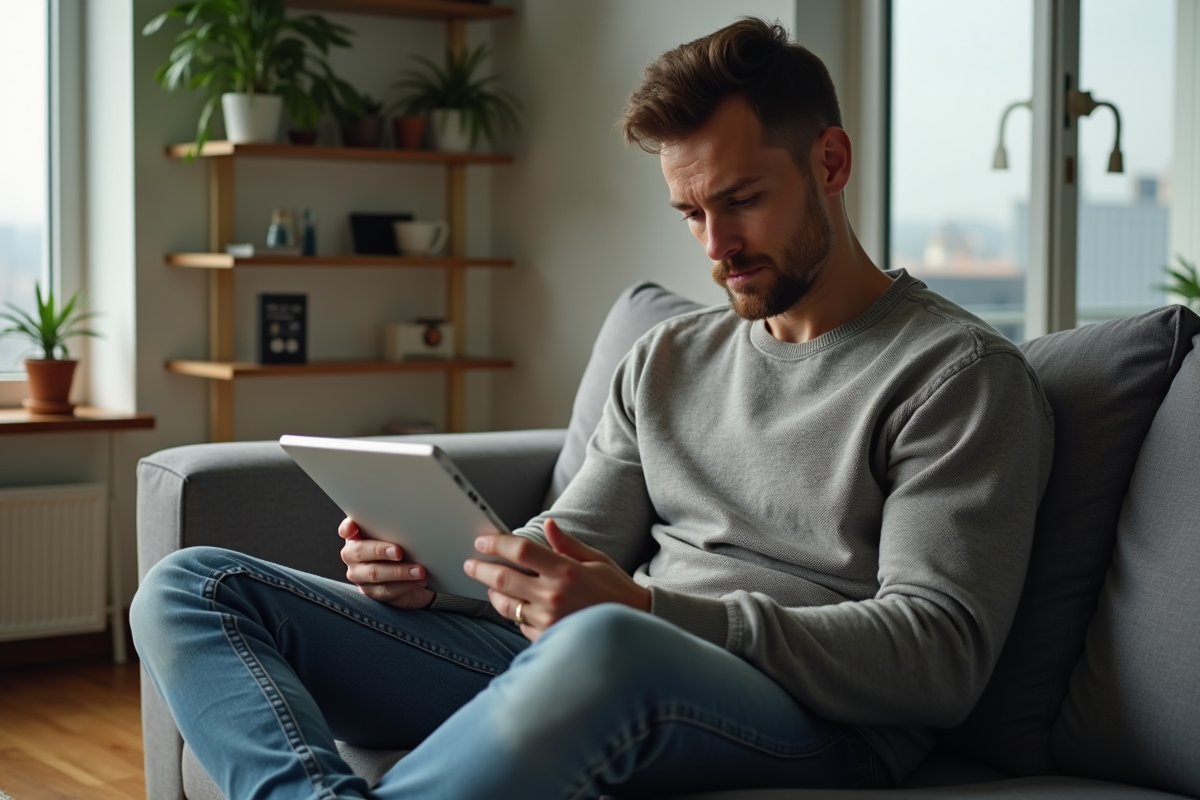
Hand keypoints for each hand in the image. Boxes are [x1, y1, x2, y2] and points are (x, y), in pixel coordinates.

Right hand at [339, 517, 434, 608]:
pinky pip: (386, 590)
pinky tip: (419, 581)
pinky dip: (405, 586)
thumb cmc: (398, 544)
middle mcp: (352, 555)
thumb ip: (393, 525)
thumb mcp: (395, 533)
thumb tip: (410, 518)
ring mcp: (359, 575)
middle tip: (399, 552)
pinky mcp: (371, 591)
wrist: (405, 571)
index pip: (346, 529)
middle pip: (360, 551)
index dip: (348, 528)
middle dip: (380, 551)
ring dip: (399, 572)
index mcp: (356, 535)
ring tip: (419, 571)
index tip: (353, 528)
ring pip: (375, 574)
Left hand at [464, 518, 650, 640]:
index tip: (482, 541)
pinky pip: (519, 624)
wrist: (636, 625)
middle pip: (503, 578)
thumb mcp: (597, 560)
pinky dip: (514, 613)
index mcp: (566, 571)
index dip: (496, 544)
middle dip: (481, 568)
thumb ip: (567, 544)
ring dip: (493, 592)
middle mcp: (553, 595)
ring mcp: (548, 620)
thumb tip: (547, 525)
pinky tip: (516, 605)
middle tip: (470, 563)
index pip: (520, 552)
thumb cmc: (616, 590)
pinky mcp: (547, 639)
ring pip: (505, 604)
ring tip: (490, 584)